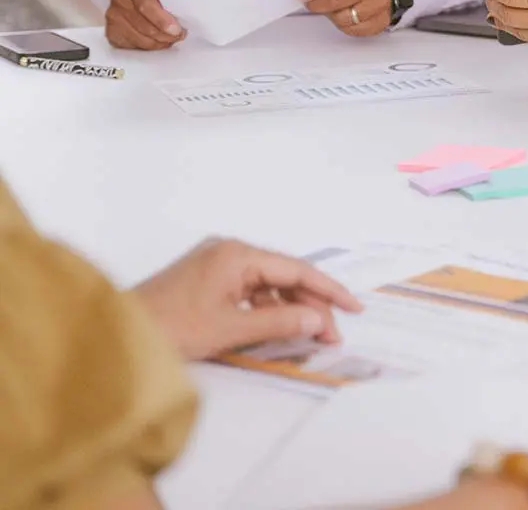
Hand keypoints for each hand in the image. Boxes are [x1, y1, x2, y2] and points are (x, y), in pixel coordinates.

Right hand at [106, 0, 185, 49]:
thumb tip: (191, 14)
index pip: (146, 4)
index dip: (162, 20)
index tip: (176, 29)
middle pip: (144, 26)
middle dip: (166, 35)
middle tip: (180, 35)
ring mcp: (113, 16)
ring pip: (139, 39)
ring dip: (159, 43)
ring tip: (171, 38)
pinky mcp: (111, 31)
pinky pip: (131, 46)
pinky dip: (147, 47)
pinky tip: (156, 41)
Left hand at [134, 237, 362, 360]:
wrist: (115, 337)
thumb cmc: (166, 328)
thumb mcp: (229, 329)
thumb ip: (278, 324)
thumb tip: (317, 320)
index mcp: (236, 254)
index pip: (294, 270)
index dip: (327, 290)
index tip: (352, 308)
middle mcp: (228, 252)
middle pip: (283, 276)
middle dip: (310, 305)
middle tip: (332, 333)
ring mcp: (215, 265)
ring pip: (266, 286)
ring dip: (288, 310)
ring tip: (310, 335)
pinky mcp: (205, 281)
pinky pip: (247, 292)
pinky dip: (265, 311)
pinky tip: (277, 330)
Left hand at [299, 0, 391, 35]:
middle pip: (339, 0)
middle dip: (318, 4)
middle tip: (309, 4)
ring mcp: (379, 4)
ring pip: (345, 18)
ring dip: (331, 16)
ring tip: (328, 10)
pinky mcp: (381, 21)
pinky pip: (355, 29)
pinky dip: (344, 25)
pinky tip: (341, 17)